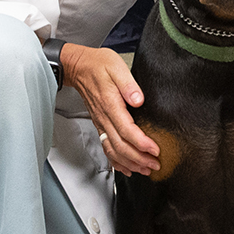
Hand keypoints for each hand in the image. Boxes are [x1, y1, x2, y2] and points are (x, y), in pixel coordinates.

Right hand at [60, 43, 159, 175]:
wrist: (79, 67)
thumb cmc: (98, 65)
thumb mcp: (116, 67)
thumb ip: (129, 84)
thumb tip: (139, 99)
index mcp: (110, 104)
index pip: (127, 130)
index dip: (141, 143)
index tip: (155, 149)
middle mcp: (104, 118)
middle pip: (120, 146)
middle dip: (139, 159)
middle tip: (155, 164)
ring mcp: (101, 123)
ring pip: (113, 150)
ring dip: (130, 163)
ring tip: (145, 169)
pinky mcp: (100, 125)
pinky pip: (106, 148)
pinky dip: (116, 162)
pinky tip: (127, 167)